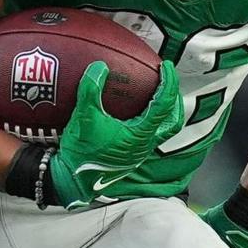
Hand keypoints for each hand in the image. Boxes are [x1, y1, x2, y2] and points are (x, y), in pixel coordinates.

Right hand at [46, 61, 182, 207]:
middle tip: (168, 81)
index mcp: (140, 134)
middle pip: (173, 120)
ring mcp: (139, 153)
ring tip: (158, 97)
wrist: (73, 180)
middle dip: (174, 98)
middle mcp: (145, 145)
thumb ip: (91, 89)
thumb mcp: (84, 117)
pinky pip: (150, 136)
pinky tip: (137, 115)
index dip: (169, 82)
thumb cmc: (81, 153)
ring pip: (163, 130)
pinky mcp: (131, 157)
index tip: (167, 67)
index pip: (164, 104)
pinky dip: (151, 122)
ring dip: (165, 113)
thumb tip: (99, 66)